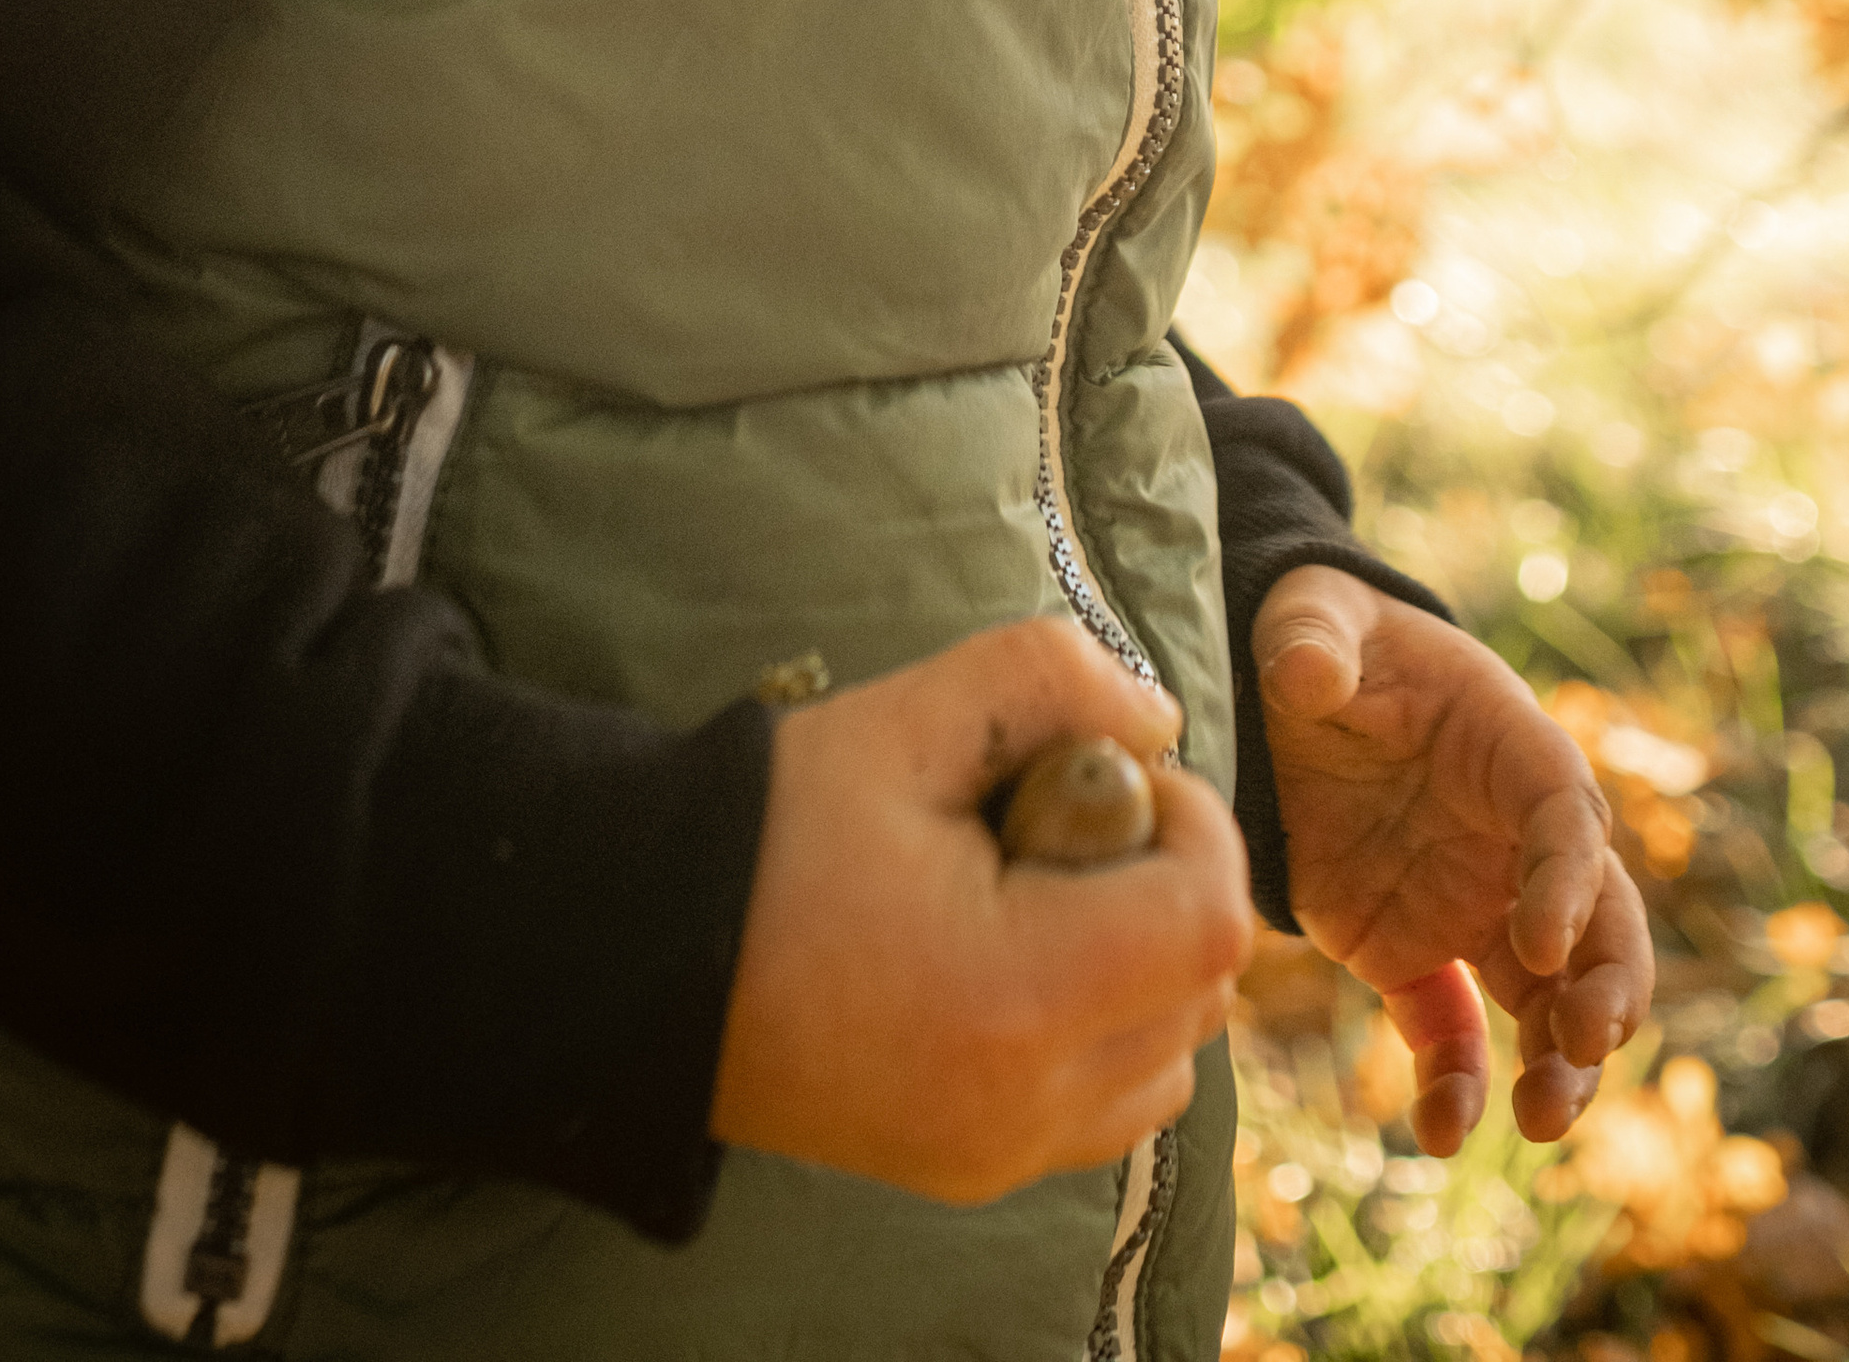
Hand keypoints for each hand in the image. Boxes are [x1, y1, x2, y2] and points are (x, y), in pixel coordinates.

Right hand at [711, 614, 1253, 1201]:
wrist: (640, 955)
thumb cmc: (773, 829)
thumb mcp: (908, 716)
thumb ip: (1052, 678)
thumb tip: (1157, 722)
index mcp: (1014, 994)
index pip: (1208, 917)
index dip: (1192, 822)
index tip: (1111, 772)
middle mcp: (1022, 1103)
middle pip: (1202, 991)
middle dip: (1165, 884)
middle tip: (1060, 822)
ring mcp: (997, 1153)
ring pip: (1169, 1059)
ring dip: (1144, 963)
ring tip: (1036, 891)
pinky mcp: (971, 1170)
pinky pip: (1107, 1105)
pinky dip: (1103, 1029)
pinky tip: (1017, 955)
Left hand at [1253, 567, 1652, 1155]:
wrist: (1277, 692)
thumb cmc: (1324, 636)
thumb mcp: (1312, 615)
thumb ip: (1314, 640)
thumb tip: (1306, 677)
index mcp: (1510, 749)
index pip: (1567, 819)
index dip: (1567, 882)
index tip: (1541, 945)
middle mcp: (1510, 840)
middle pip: (1600, 921)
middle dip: (1609, 987)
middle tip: (1584, 1044)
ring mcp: (1469, 904)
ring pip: (1547, 998)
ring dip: (1560, 1062)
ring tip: (1536, 1119)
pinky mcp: (1412, 952)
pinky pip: (1453, 1029)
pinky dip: (1457, 1084)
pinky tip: (1441, 1134)